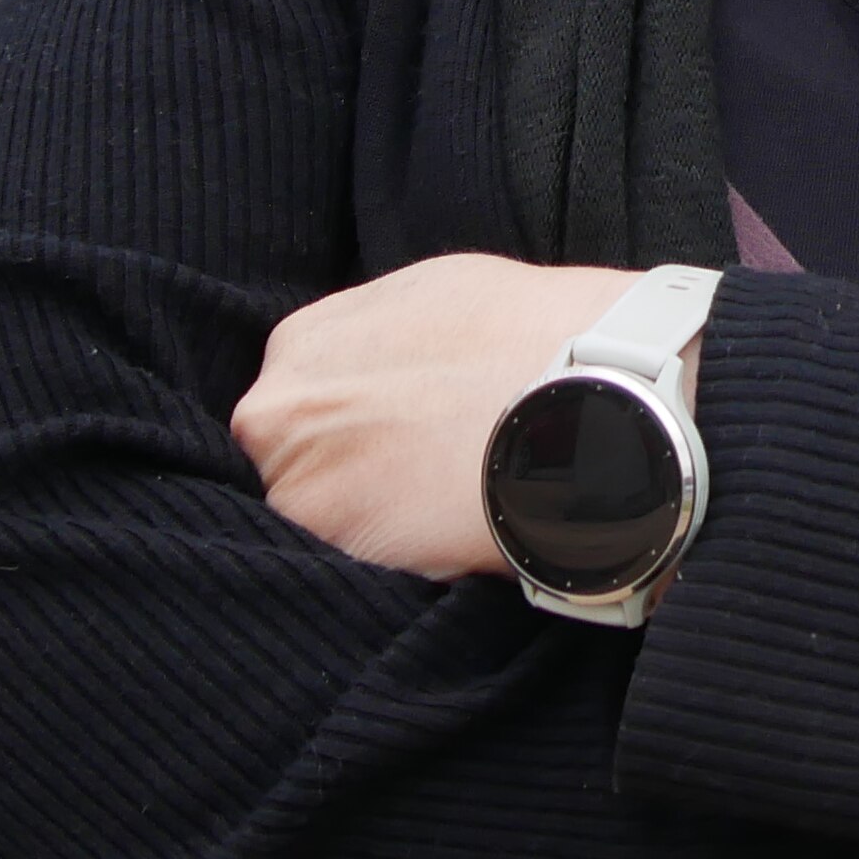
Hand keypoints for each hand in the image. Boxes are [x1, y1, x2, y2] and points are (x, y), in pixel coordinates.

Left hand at [232, 254, 638, 578]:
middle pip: (292, 462)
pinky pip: (344, 565)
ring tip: (437, 514)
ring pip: (314, 521)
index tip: (396, 442)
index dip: (353, 428)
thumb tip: (389, 365)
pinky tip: (442, 537)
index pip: (300, 405)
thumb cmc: (530, 336)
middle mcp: (277, 408)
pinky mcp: (330, 542)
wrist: (582, 395)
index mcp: (300, 345)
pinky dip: (386, 563)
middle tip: (417, 482)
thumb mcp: (438, 293)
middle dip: (345, 475)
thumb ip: (382, 335)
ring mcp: (296, 479)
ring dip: (361, 525)